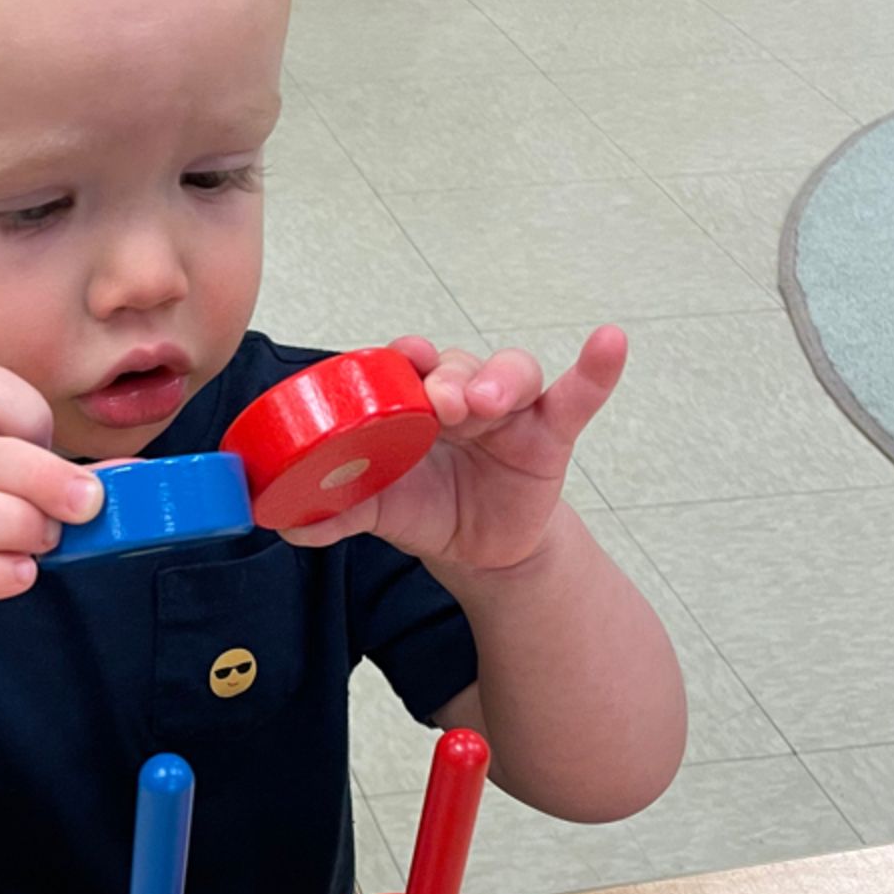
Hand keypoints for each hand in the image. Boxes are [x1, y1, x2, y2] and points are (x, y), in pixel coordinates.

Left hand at [285, 329, 627, 578]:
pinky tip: (609, 343)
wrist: (478, 550)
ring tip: (488, 402)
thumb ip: (334, 512)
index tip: (396, 364)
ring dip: (498, 380)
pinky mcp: (551, 432)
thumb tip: (284, 523)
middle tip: (440, 403)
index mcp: (412, 402)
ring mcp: (510, 409)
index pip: (405, 366)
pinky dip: (596, 370)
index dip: (401, 361)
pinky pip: (579, 393)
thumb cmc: (426, 508)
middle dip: (449, 378)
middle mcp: (461, 393)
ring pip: (510, 372)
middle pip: (458, 365)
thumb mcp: (379, 511)